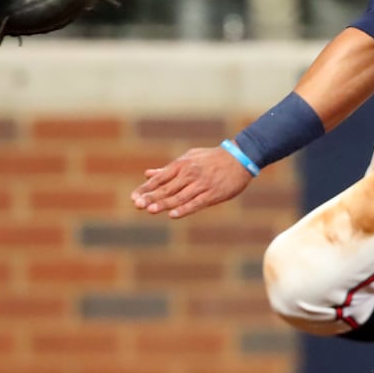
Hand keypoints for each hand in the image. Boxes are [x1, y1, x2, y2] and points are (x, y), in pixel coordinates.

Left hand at [132, 145, 252, 218]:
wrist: (239, 158)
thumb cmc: (211, 159)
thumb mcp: (188, 159)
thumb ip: (168, 169)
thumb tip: (148, 174)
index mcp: (182, 165)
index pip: (160, 178)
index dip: (146, 188)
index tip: (133, 198)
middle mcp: (189, 174)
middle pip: (167, 188)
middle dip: (151, 197)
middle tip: (137, 205)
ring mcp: (201, 184)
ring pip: (179, 196)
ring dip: (164, 203)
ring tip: (150, 210)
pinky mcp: (213, 193)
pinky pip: (196, 203)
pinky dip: (184, 209)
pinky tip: (173, 214)